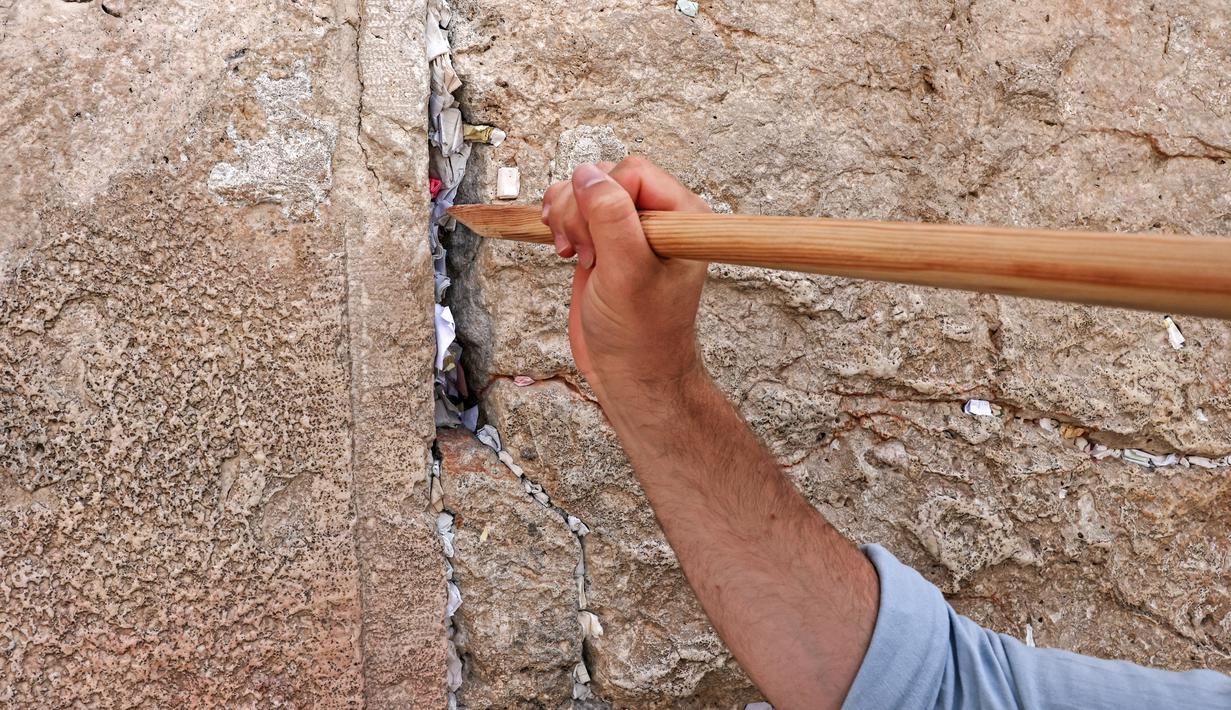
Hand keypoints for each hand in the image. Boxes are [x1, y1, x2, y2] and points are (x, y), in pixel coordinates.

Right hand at [541, 157, 710, 402]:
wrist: (629, 371)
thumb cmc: (642, 333)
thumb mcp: (628, 274)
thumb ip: (611, 219)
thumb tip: (588, 174)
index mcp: (682, 218)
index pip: (633, 173)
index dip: (605, 200)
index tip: (599, 244)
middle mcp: (657, 217)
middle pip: (604, 178)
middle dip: (582, 211)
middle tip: (588, 255)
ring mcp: (628, 228)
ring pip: (584, 190)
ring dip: (567, 216)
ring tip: (575, 254)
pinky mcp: (603, 240)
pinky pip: (573, 207)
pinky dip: (560, 221)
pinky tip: (565, 249)